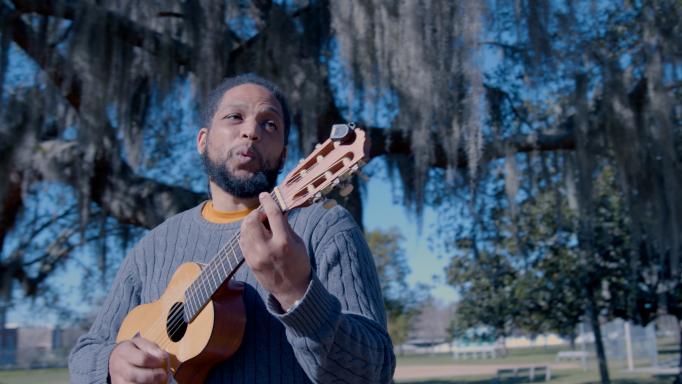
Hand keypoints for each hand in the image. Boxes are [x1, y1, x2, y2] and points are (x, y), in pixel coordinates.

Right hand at [109, 337, 167, 383]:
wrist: (114, 358)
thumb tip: (163, 355)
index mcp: (125, 352)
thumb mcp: (140, 343)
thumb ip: (151, 347)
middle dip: (151, 376)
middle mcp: (119, 366)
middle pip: (134, 375)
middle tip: (162, 376)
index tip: (162, 361)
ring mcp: (118, 378)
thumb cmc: (130, 349)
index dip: (155, 361)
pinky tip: (148, 383)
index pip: (142, 359)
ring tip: (156, 381)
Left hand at [240, 192, 310, 309]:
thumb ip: (285, 225)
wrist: (292, 290)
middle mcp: (268, 248)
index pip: (272, 214)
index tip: (264, 194)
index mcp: (284, 241)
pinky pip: (242, 241)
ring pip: (244, 230)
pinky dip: (247, 234)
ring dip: (250, 223)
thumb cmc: (298, 264)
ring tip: (260, 227)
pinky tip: (256, 237)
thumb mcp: (298, 242)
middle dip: (256, 214)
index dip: (267, 200)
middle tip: (263, 217)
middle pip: (252, 220)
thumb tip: (276, 208)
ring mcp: (256, 257)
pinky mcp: (249, 262)